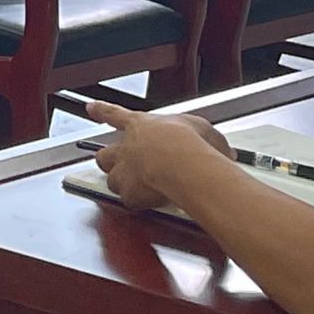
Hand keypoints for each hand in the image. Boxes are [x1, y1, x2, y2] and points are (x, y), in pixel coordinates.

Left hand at [87, 101, 228, 211]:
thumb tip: (223, 150)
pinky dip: (137, 203)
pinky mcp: (130, 192)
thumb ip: (208, 138)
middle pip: (104, 154)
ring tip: (136, 189)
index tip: (91, 108)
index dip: (102, 111)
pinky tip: (148, 205)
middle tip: (119, 165)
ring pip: (111, 179)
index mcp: (140, 125)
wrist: (181, 163)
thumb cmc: (190, 142)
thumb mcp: (202, 129)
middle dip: (108, 160)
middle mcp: (127, 147)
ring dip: (122, 184)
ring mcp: (125, 170)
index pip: (115, 114)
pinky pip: (129, 201)